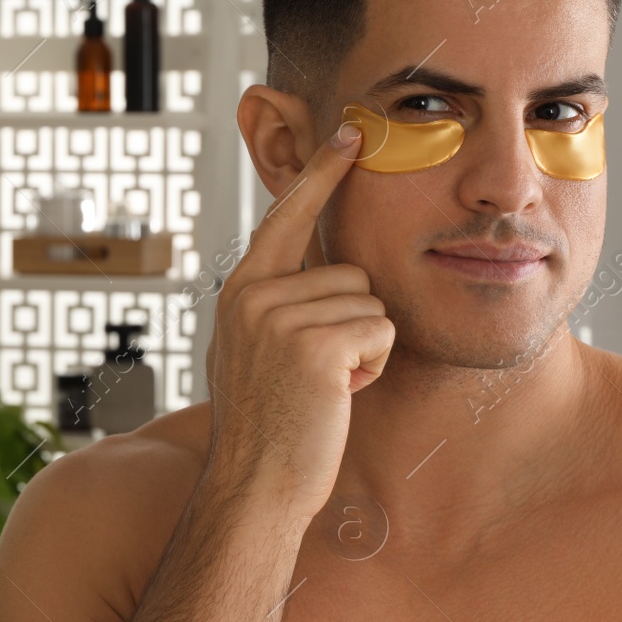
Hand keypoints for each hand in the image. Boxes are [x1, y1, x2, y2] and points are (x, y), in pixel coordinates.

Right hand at [203, 122, 394, 523]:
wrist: (253, 488)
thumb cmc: (268, 427)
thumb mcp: (253, 349)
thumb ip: (275, 303)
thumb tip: (318, 268)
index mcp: (240, 290)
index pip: (286, 215)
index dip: (321, 172)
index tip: (350, 132)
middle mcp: (253, 295)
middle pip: (350, 271)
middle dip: (354, 322)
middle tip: (320, 373)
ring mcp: (279, 319)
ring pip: (370, 301)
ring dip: (365, 347)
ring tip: (326, 386)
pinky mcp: (313, 346)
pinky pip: (381, 330)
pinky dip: (375, 365)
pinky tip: (339, 395)